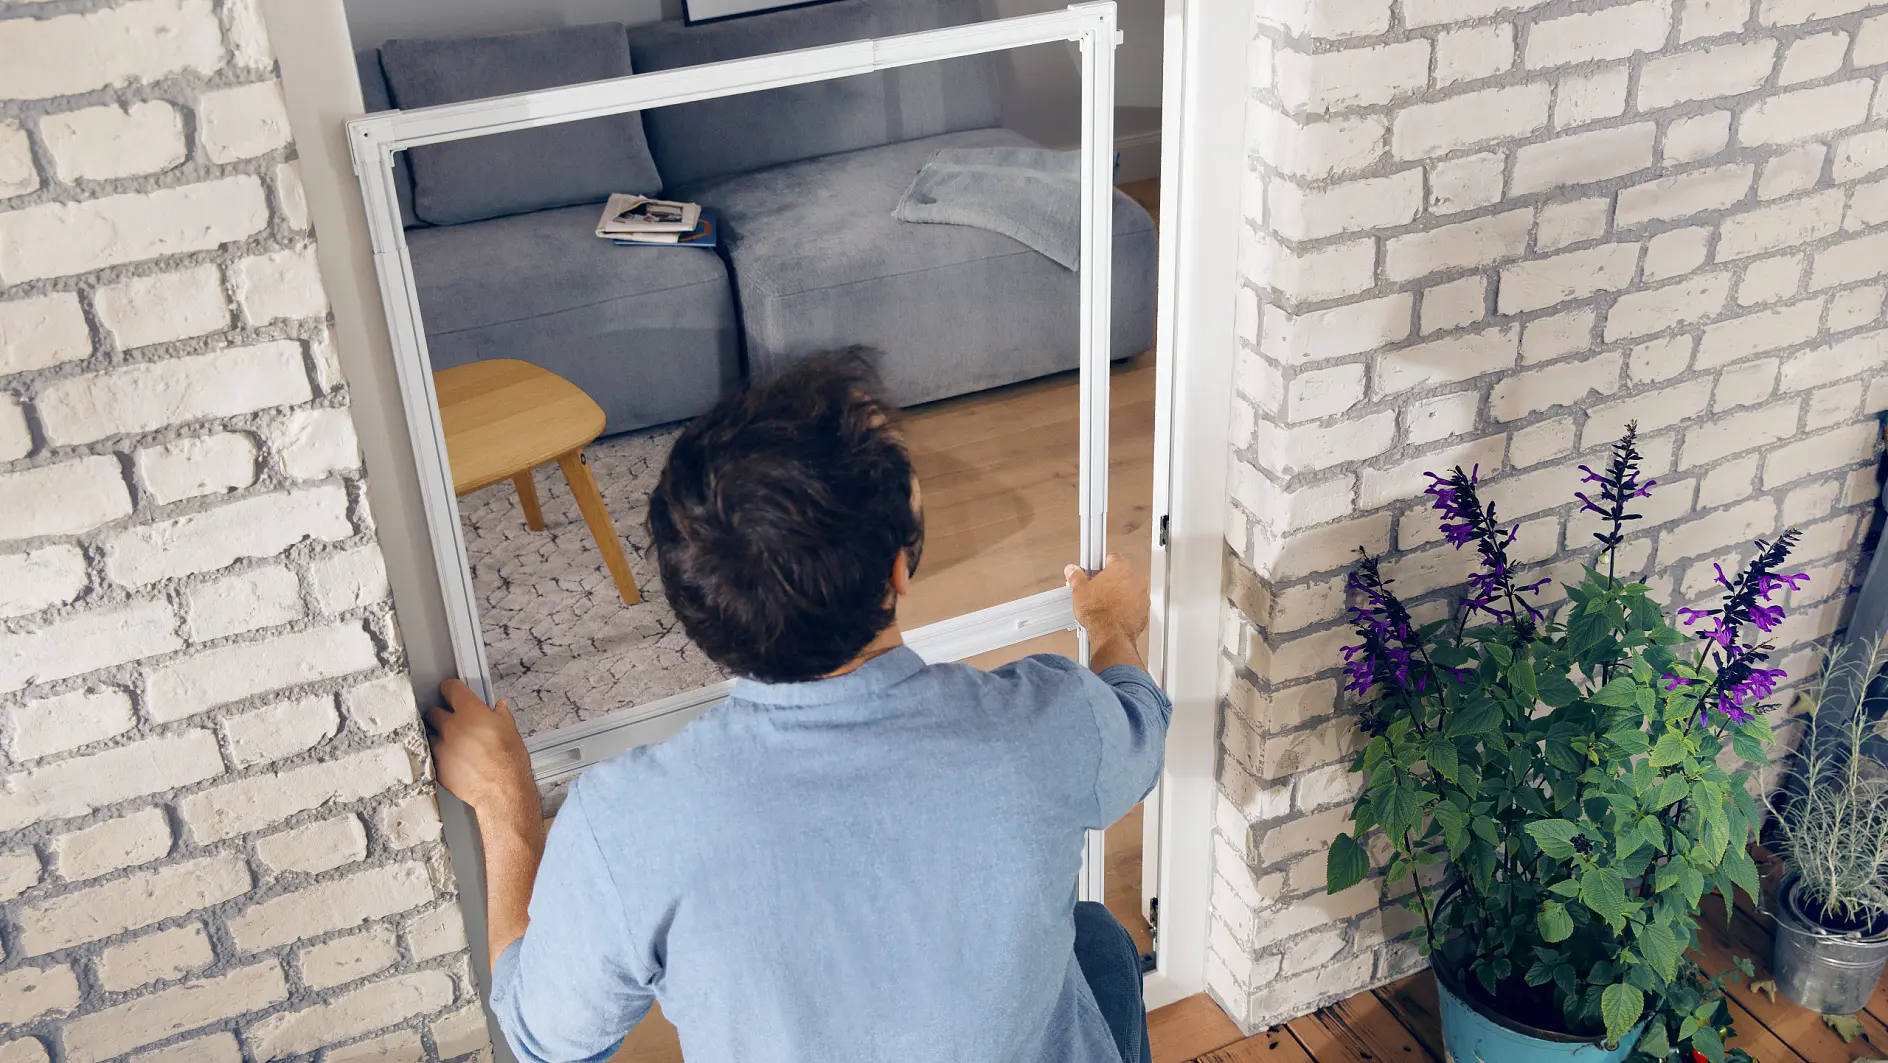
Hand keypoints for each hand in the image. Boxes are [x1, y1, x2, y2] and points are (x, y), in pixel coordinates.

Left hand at [426, 679, 538, 832]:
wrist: (501, 790)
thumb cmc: (509, 761)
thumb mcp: (510, 730)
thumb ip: (500, 715)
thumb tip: (499, 708)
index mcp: (470, 711)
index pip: (450, 688)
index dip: (451, 689)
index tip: (452, 692)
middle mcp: (451, 726)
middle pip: (433, 711)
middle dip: (441, 714)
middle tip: (452, 721)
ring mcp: (441, 747)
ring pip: (429, 734)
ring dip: (437, 735)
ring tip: (450, 742)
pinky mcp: (437, 766)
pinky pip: (432, 755)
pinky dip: (439, 755)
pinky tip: (452, 759)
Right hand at [1064, 553, 1148, 644]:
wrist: (1110, 635)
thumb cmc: (1099, 613)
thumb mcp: (1079, 591)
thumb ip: (1076, 576)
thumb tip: (1073, 571)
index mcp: (1121, 568)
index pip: (1112, 557)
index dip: (1102, 566)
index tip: (1096, 572)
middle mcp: (1136, 579)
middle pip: (1123, 574)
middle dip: (1112, 581)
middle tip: (1098, 590)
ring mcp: (1143, 595)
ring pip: (1131, 590)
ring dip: (1121, 594)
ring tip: (1105, 604)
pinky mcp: (1145, 611)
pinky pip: (1136, 605)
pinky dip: (1127, 608)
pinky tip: (1114, 613)